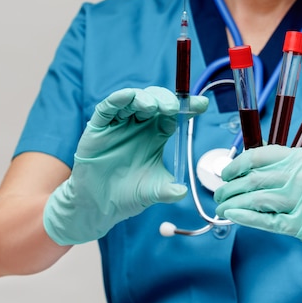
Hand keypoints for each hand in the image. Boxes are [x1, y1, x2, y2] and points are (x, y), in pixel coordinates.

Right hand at [44, 86, 208, 244]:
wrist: (99, 206)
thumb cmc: (128, 194)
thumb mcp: (153, 191)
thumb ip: (169, 190)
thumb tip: (184, 191)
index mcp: (155, 134)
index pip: (174, 115)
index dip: (188, 107)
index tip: (202, 104)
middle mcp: (139, 125)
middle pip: (155, 101)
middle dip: (166, 100)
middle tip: (174, 108)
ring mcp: (119, 124)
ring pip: (133, 100)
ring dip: (145, 98)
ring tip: (154, 106)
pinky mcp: (99, 127)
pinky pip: (108, 108)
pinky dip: (119, 99)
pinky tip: (128, 97)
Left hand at [214, 145, 301, 270]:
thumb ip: (288, 165)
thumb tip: (253, 170)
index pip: (258, 155)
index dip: (236, 164)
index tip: (226, 172)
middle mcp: (300, 176)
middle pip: (252, 178)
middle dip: (229, 186)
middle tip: (219, 193)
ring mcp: (301, 201)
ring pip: (255, 198)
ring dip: (232, 203)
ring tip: (222, 207)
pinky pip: (266, 220)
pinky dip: (245, 217)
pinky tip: (233, 216)